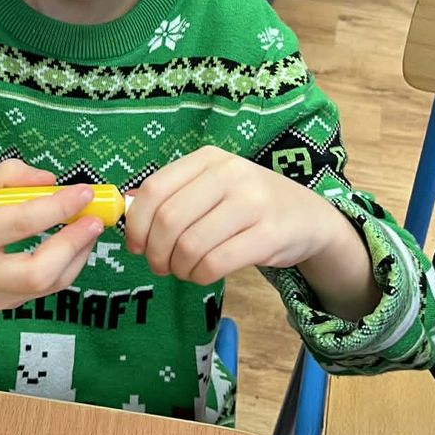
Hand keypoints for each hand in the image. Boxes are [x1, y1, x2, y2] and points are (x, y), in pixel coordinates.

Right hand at [0, 159, 102, 315]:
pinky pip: (44, 289)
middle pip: (37, 272)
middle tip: (95, 218)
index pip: (16, 224)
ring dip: (77, 254)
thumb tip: (50, 181)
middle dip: (73, 244)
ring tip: (89, 226)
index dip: (56, 207)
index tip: (83, 191)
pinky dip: (66, 264)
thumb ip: (7, 177)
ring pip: (47, 285)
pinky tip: (73, 243)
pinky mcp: (2, 308)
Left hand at [124, 145, 379, 320]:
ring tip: (184, 270)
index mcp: (209, 158)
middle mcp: (230, 173)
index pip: (155, 189)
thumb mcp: (212, 188)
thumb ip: (174, 195)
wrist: (308, 217)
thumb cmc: (248, 205)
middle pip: (169, 219)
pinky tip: (203, 274)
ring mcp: (253, 202)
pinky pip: (216, 263)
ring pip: (191, 245)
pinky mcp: (269, 234)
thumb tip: (125, 210)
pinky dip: (200, 276)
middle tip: (160, 266)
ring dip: (179, 268)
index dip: (136, 224)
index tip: (134, 247)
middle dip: (156, 252)